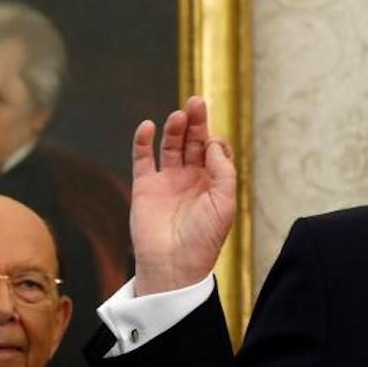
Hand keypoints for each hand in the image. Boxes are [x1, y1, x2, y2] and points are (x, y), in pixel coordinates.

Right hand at [130, 96, 236, 295]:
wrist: (173, 265)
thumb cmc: (203, 239)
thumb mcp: (224, 203)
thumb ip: (222, 171)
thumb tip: (212, 142)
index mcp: (213, 183)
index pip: (214, 149)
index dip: (214, 140)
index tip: (213, 143)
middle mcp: (191, 179)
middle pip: (194, 141)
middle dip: (197, 122)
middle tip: (197, 101)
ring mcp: (167, 181)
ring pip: (171, 145)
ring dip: (175, 128)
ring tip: (179, 115)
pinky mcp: (145, 187)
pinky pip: (142, 158)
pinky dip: (142, 141)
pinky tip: (148, 126)